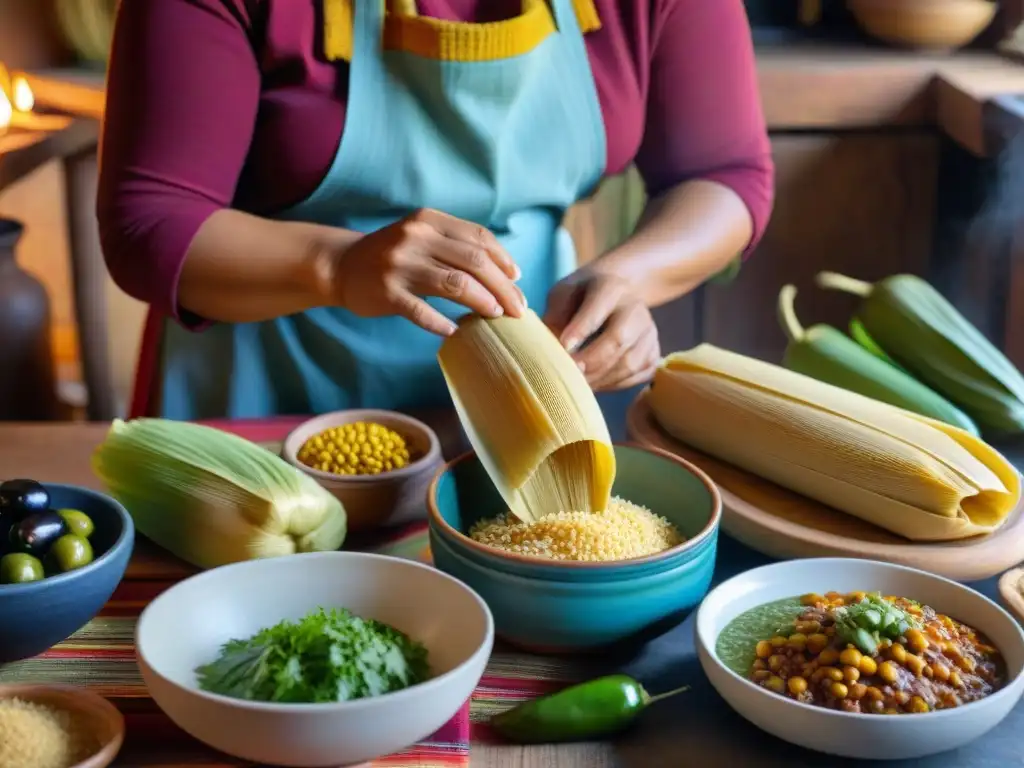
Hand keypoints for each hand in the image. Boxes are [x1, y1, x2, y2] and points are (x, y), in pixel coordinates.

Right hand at [334, 209, 524, 335]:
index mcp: (429, 221)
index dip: (504, 260)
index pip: (479, 238)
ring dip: (483, 303)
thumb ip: (457, 245)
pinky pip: (423, 312)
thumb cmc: (392, 254)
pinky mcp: (388, 293)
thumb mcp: (422, 236)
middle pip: (474, 262)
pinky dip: (442, 323)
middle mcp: (416, 239)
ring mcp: (400, 266)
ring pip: (456, 284)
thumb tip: (507, 272)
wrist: (340, 265)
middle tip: (518, 309)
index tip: (518, 280)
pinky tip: (455, 331)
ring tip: (496, 316)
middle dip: (503, 288)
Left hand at [543, 269, 659, 390]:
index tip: (563, 346)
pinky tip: (594, 382)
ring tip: (576, 384)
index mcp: (610, 287)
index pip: (597, 309)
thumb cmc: (581, 296)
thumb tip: (546, 350)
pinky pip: (636, 376)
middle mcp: (636, 308)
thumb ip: (554, 318)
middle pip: (618, 339)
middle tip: (568, 374)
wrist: (618, 293)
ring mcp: (649, 332)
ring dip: (600, 378)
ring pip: (629, 363)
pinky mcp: (654, 353)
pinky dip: (613, 385)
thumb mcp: (563, 294)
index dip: (580, 329)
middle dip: (590, 361)